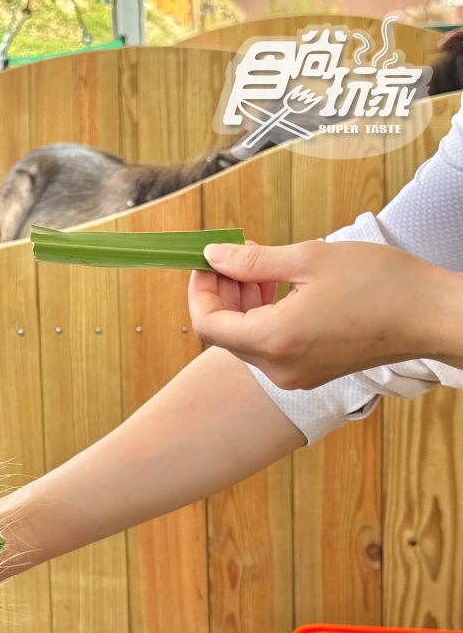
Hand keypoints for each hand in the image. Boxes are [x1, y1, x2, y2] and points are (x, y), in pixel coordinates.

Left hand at [188, 240, 462, 388]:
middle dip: (222, 293)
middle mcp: (279, 368)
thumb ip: (254, 261)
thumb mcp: (310, 259)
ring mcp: (295, 375)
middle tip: (234, 257)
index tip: (205, 263)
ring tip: (260, 267)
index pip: (207, 324)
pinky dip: (265, 317)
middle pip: (225, 333)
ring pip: (247, 340)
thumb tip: (215, 256)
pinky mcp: (310, 373)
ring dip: (243, 303)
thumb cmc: (382, 285)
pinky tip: (280, 288)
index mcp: (274, 341)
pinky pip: (271, 346)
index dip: (200, 291)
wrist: (432, 316)